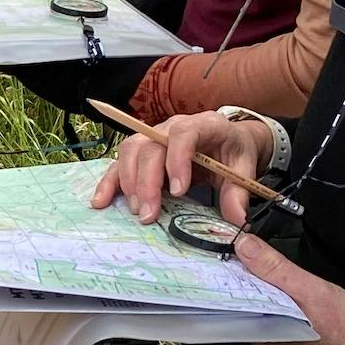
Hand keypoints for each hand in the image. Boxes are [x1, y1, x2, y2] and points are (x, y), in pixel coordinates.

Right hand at [91, 111, 272, 225]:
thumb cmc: (232, 153)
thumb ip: (238, 193)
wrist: (225, 142)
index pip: (184, 134)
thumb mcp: (242, 169)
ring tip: (137, 210)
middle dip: (147, 182)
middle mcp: (173, 126)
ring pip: (131, 151)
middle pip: (150, 146)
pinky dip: (109, 182)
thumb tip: (238, 219)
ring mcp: (153, 137)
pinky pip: (118, 163)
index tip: (178, 191)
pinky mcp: (140, 152)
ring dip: (128, 183)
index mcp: (204, 125)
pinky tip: (101, 202)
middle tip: (149, 214)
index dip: (177, 160)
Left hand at [234, 233, 344, 344]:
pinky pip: (274, 306)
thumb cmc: (343, 328)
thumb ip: (275, 269)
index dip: (224, 271)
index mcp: (257, 330)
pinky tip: (275, 274)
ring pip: (259, 301)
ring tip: (250, 250)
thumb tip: (244, 246)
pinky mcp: (292, 330)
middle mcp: (262, 335)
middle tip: (237, 242)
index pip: (229, 298)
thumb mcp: (309, 291)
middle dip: (239, 272)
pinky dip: (273, 288)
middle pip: (242, 298)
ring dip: (256, 278)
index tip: (221, 247)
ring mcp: (277, 334)